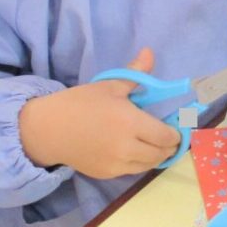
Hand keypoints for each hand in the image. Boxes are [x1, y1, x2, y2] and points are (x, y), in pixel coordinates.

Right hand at [18, 48, 181, 178]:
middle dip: (170, 146)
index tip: (177, 127)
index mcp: (130, 122)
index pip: (166, 136)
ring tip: (155, 144)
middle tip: (169, 137)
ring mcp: (117, 164)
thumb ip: (135, 73)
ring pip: (149, 165)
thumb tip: (150, 52)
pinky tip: (135, 150)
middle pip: (161, 153)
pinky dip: (139, 162)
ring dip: (156, 156)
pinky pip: (133, 170)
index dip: (176, 134)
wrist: (49, 129)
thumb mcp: (110, 85)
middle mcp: (127, 147)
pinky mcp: (107, 174)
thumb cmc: (80, 103)